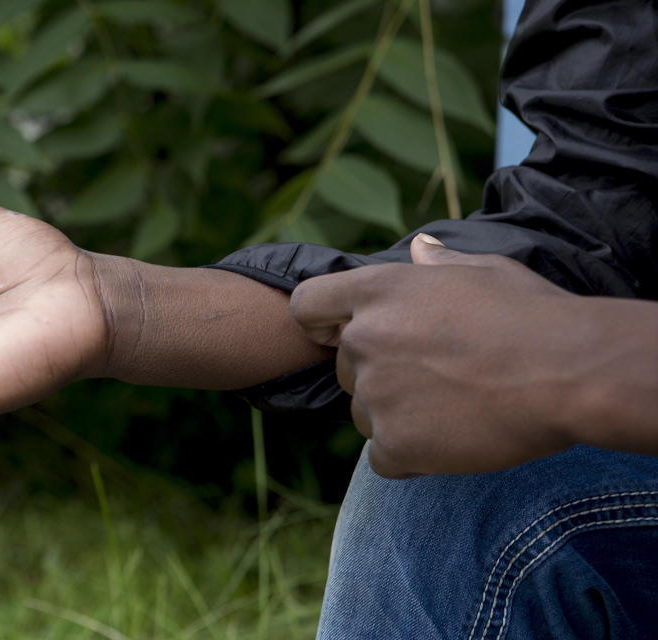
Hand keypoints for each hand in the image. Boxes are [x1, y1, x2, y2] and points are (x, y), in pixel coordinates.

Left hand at [290, 234, 585, 477]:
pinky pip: (383, 457)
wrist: (569, 372)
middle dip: (379, 376)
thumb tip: (418, 248)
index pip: (307, 306)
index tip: (345, 335)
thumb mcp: (484, 271)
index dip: (322, 324)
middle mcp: (364, 339)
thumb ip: (437, 265)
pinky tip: (450, 441)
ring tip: (453, 408)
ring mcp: (376, 393)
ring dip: (396, 417)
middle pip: (346, 369)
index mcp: (377, 291)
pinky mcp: (394, 443)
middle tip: (437, 378)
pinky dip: (410, 456)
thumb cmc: (531, 315)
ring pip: (364, 415)